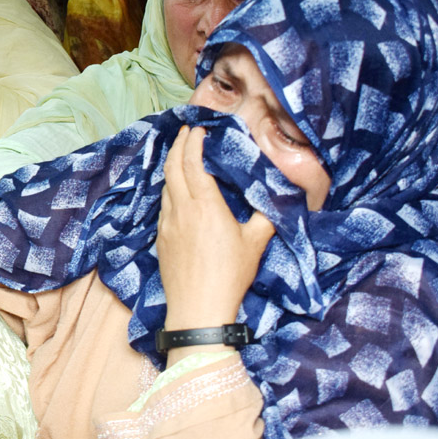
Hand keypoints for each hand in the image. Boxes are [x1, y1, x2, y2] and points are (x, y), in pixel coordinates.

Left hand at [157, 127, 274, 336]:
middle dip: (178, 145)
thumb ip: (265, 217)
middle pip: (173, 167)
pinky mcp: (161, 237)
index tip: (198, 130)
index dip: (193, 143)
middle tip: (185, 132)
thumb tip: (276, 201)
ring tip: (180, 156)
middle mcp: (182, 209)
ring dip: (171, 166)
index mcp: (205, 205)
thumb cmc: (230, 276)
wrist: (198, 309)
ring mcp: (167, 223)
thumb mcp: (255, 243)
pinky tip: (176, 190)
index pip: (193, 163)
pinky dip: (169, 188)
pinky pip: (163, 204)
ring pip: (166, 185)